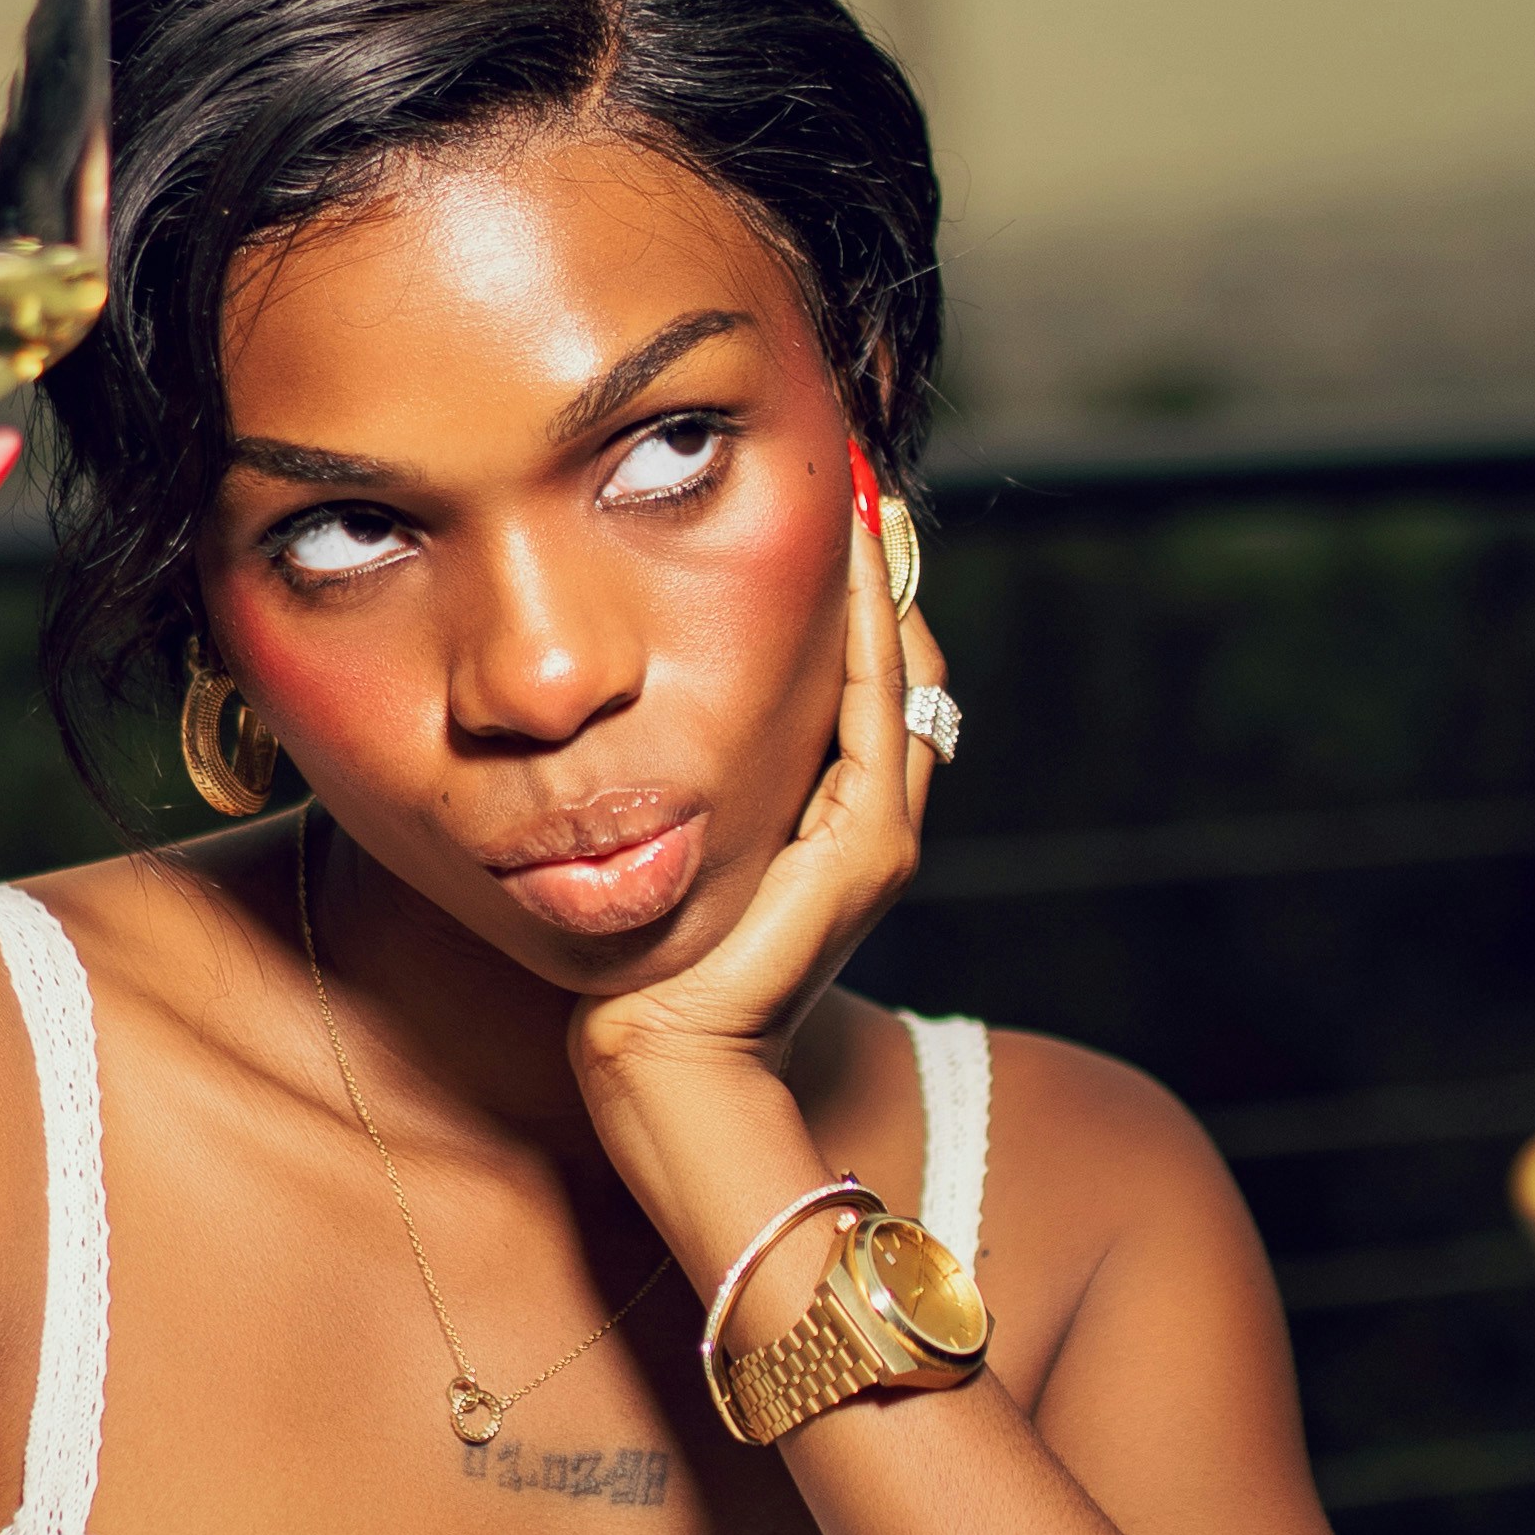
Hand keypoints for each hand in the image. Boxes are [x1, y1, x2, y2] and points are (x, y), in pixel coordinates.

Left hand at [569, 461, 945, 1177]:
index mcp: (832, 817)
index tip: (831, 502)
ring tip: (862, 491)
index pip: (864, 675)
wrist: (665, 1067)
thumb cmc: (648, 969)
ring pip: (902, 675)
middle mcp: (872, 820)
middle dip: (882, 565)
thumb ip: (682, 784)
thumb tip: (631, 703)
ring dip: (884, 580)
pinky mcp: (866, 853)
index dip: (858, 589)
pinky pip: (878, 714)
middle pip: (901, 660)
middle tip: (855, 468)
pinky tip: (851, 566)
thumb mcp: (670, 851)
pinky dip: (870, 633)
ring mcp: (878, 837)